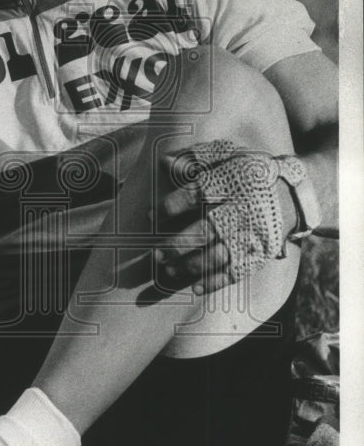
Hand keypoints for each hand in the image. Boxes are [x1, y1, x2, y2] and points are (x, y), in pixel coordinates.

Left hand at [154, 144, 298, 293]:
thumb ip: (194, 160)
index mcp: (226, 185)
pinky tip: (195, 288)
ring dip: (190, 266)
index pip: (193, 196)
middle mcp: (237, 211)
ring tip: (169, 271)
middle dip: (177, 244)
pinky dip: (215, 282)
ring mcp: (249, 235)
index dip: (170, 207)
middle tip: (156, 253)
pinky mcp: (258, 253)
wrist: (293, 192)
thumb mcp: (226, 158)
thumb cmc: (250, 173)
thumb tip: (163, 162)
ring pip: (216, 256)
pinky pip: (236, 271)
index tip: (152, 215)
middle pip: (203, 231)